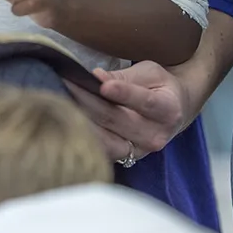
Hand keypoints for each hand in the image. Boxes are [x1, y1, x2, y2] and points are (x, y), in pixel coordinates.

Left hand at [65, 61, 189, 160]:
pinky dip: (82, 134)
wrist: (173, 111)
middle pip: (115, 118)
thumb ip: (125, 78)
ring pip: (103, 137)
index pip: (145, 102)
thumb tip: (97, 77)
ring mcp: (139, 152)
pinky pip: (99, 148)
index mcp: (168, 110)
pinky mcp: (125, 160)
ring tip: (58, 98)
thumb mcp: (149, 73)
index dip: (124, 94)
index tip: (103, 85)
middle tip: (64, 80)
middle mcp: (155, 136)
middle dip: (87, 99)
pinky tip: (65, 119)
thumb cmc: (159, 87)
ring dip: (79, 118)